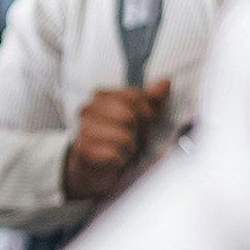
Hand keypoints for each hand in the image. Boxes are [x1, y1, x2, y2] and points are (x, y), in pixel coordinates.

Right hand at [61, 79, 168, 201]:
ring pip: (123, 136)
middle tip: (134, 138)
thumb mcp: (138, 117)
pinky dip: (120, 160)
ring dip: (129, 147)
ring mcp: (84, 129)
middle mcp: (88, 109)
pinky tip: (115, 160)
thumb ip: (151, 100)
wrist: (92, 167)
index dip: (147, 111)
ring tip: (124, 149)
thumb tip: (165, 82)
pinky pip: (115, 153)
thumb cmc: (117, 138)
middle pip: (129, 115)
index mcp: (101, 95)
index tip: (146, 122)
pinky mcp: (84, 150)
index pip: (134, 96)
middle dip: (138, 131)